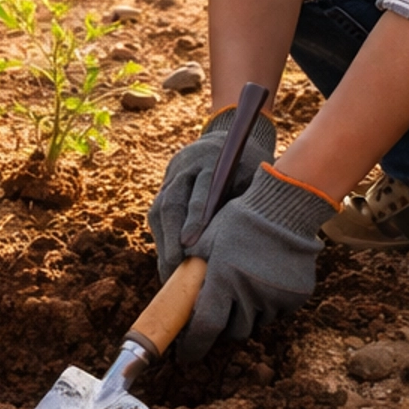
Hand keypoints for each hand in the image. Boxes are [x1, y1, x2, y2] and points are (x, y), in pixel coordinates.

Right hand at [149, 103, 276, 277]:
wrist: (229, 137)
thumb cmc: (248, 166)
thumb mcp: (252, 178)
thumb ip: (241, 203)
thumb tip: (243, 246)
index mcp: (213, 160)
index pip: (201, 190)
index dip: (194, 217)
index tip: (190, 244)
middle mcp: (187, 165)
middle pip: (172, 201)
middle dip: (170, 237)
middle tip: (174, 266)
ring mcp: (172, 173)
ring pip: (160, 208)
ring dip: (162, 241)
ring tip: (167, 271)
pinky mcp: (165, 183)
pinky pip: (157, 211)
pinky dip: (162, 236)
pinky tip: (167, 259)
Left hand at [175, 165, 330, 362]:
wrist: (283, 208)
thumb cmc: (237, 221)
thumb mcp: (205, 242)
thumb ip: (191, 274)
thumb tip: (176, 303)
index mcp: (223, 279)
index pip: (206, 327)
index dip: (194, 346)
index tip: (186, 356)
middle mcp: (250, 293)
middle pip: (233, 330)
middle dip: (222, 325)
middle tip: (219, 308)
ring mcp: (276, 297)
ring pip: (256, 323)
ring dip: (246, 313)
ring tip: (244, 285)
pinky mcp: (296, 297)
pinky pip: (276, 312)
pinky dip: (267, 304)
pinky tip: (265, 280)